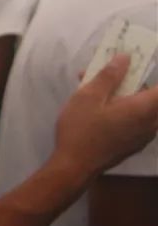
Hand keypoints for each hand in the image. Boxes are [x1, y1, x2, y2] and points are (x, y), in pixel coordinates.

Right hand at [54, 54, 157, 177]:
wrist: (75, 167)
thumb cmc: (81, 129)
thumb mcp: (88, 96)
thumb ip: (109, 76)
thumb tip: (125, 58)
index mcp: (144, 109)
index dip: (152, 72)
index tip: (140, 61)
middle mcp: (151, 123)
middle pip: (153, 96)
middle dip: (134, 80)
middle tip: (110, 70)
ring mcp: (144, 136)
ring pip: (144, 109)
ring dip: (126, 94)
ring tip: (95, 87)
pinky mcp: (134, 144)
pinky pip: (137, 120)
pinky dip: (125, 109)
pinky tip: (99, 108)